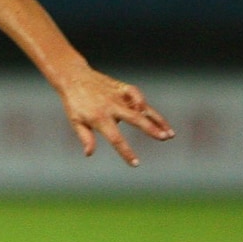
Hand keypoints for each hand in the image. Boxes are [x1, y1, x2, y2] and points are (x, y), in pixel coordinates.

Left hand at [58, 68, 172, 166]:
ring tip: (170, 132)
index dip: (126, 152)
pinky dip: (143, 102)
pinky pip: (135, 94)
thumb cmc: (74, 102)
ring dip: (157, 119)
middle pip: (135, 119)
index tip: (136, 164)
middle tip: (165, 138)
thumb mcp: (75, 121)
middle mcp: (111, 107)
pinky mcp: (121, 87)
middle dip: (152, 129)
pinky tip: (150, 113)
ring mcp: (117, 96)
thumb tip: (89, 154)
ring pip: (141, 107)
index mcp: (99, 118)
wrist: (73, 77)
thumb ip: (85, 137)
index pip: (116, 139)